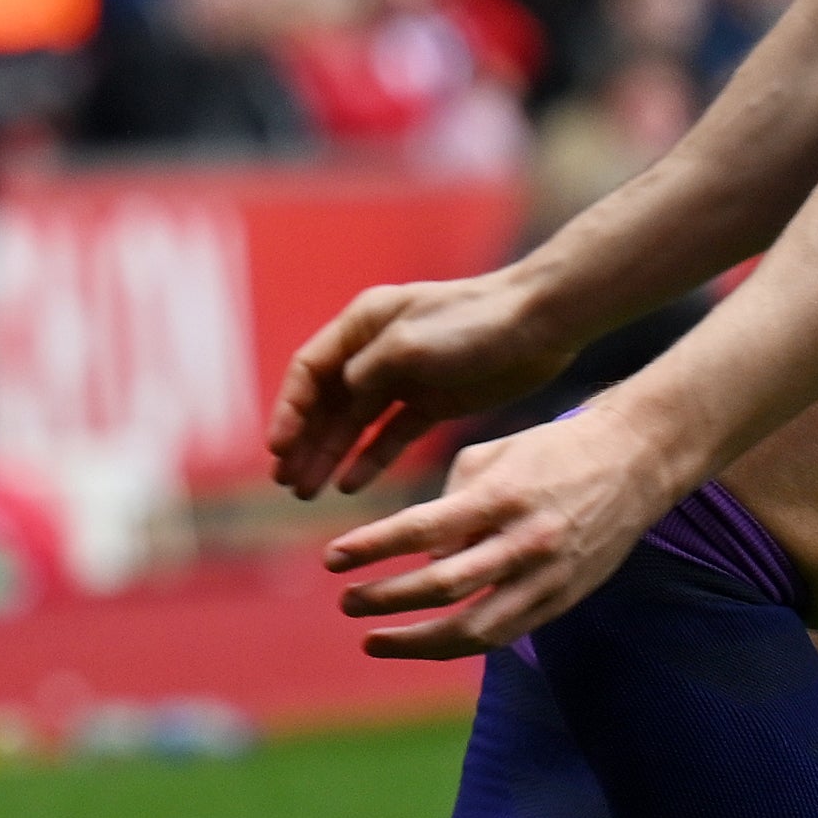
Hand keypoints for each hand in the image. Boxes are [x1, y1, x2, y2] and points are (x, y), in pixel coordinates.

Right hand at [267, 268, 583, 498]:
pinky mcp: (432, 401)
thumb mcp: (408, 345)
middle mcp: (376, 350)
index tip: (278, 450)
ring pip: (355, 423)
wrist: (539, 325)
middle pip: (327, 401)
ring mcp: (403, 377)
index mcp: (363, 324)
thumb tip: (342, 396)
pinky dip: (370, 459)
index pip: (310, 371)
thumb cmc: (472, 324)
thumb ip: (365, 373)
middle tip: (286, 483)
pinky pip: (390, 435)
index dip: (289, 411)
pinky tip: (350, 484)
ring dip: (330, 455)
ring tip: (307, 493)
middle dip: (304, 442)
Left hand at [321, 402, 696, 657]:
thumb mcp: (492, 453)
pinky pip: (503, 634)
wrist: (637, 462)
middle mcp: (524, 541)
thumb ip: (450, 502)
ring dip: (415, 642)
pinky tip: (426, 644)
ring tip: (372, 640)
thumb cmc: (553, 451)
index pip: (423, 529)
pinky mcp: (563, 599)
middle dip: (385, 599)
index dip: (373, 547)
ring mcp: (547, 577)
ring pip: (473, 629)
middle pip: (442, 587)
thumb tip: (424, 556)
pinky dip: (459, 643)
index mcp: (501, 496)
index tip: (333, 559)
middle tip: (345, 601)